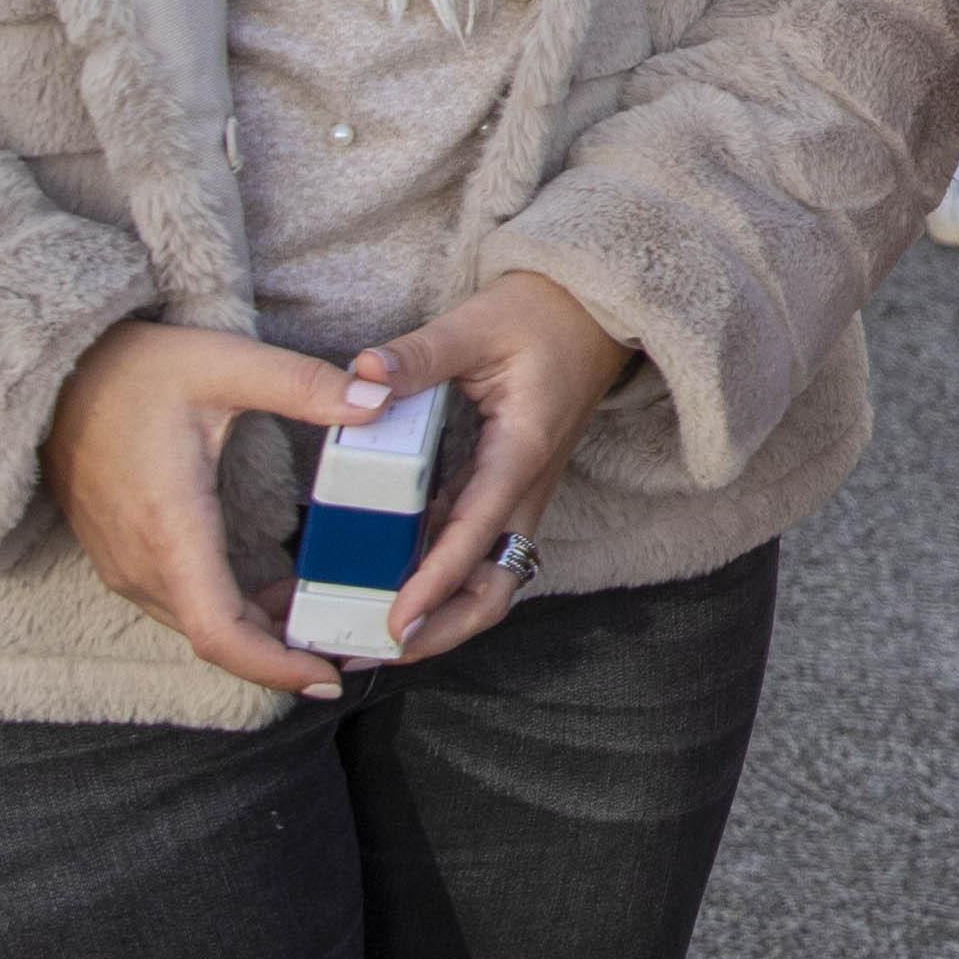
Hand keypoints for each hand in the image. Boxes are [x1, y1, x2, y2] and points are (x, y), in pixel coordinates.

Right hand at [38, 317, 383, 697]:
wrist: (54, 376)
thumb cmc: (135, 369)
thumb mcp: (225, 363)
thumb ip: (302, 385)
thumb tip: (378, 400)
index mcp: (170, 528)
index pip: (219, 633)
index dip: (275, 668)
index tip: (329, 679)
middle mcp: (141, 564)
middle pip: (216, 640)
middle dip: (283, 656)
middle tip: (351, 644)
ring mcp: (125, 566)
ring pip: (199, 626)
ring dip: (259, 635)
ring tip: (325, 617)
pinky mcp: (123, 559)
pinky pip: (182, 606)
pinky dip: (231, 614)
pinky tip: (277, 594)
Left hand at [335, 270, 636, 658]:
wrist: (596, 309)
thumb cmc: (543, 313)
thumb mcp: (477, 324)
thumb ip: (418, 356)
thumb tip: (361, 375)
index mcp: (521, 453)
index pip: (475, 535)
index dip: (433, 585)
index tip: (395, 624)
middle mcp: (526, 489)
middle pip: (492, 590)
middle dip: (438, 632)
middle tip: (369, 649)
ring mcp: (518, 496)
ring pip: (485, 582)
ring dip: (434, 617)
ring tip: (365, 634)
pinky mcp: (505, 492)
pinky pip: (472, 554)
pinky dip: (433, 581)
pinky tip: (383, 584)